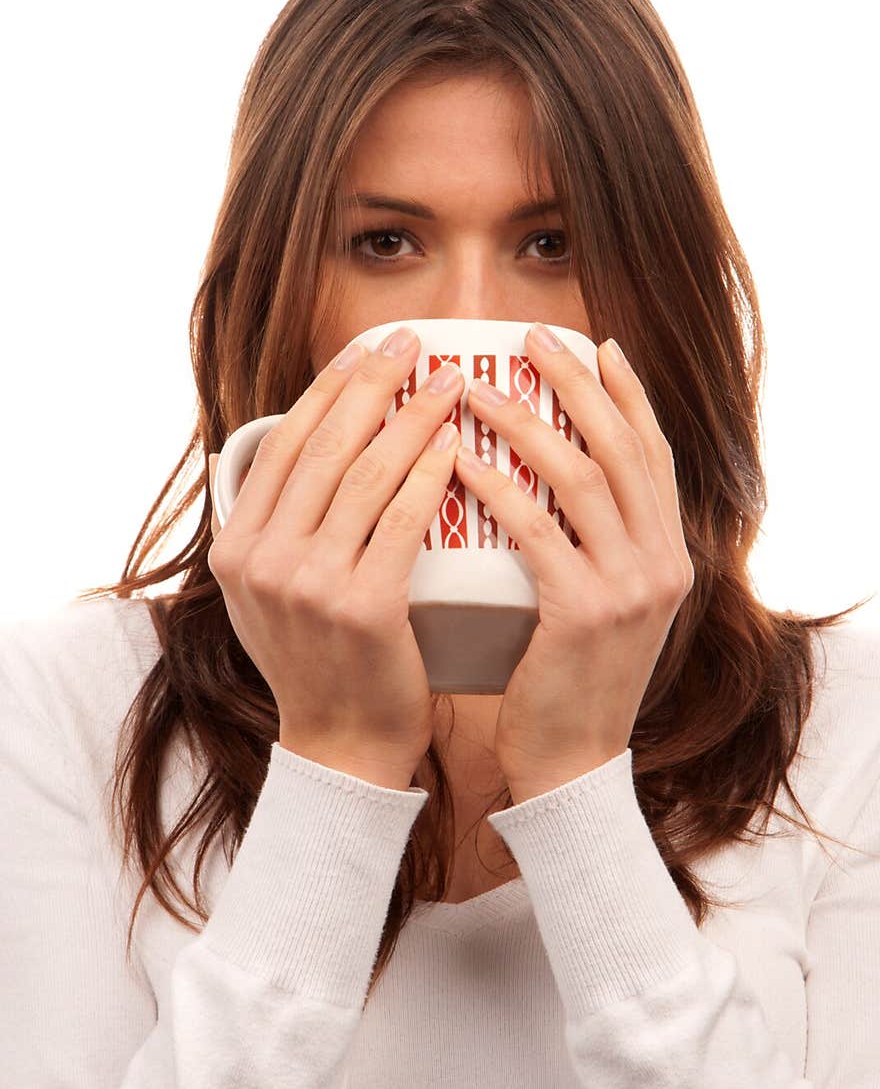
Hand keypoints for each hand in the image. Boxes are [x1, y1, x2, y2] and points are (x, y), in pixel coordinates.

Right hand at [206, 327, 463, 790]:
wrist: (343, 746)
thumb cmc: (323, 662)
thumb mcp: (271, 595)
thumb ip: (279, 528)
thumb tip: (310, 447)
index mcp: (235, 548)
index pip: (283, 446)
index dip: (327, 390)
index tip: (365, 350)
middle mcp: (261, 560)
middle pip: (324, 447)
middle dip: (373, 384)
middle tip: (414, 341)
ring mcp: (307, 585)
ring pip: (366, 475)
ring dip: (412, 417)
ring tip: (452, 382)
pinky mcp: (362, 608)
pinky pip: (402, 522)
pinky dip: (429, 477)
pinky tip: (456, 446)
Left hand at [453, 325, 693, 803]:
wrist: (572, 763)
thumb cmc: (569, 677)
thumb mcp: (603, 601)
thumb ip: (595, 541)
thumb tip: (548, 474)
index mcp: (670, 551)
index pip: (655, 451)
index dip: (629, 392)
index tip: (597, 342)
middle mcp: (663, 561)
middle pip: (623, 446)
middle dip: (576, 383)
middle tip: (530, 337)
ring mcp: (631, 586)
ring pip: (583, 477)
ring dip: (528, 423)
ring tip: (477, 388)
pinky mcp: (586, 613)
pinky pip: (538, 530)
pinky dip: (498, 488)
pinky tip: (459, 461)